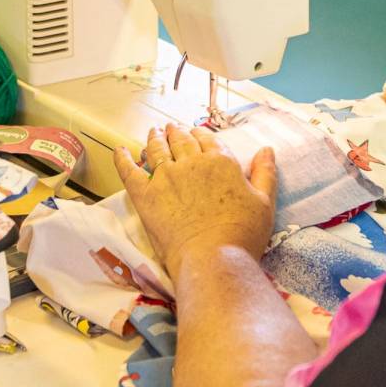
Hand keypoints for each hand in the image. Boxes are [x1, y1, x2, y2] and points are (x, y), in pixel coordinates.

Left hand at [114, 123, 276, 278]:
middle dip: (175, 131)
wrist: (213, 258)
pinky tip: (119, 150)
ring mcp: (165, 177)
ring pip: (157, 149)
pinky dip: (122, 158)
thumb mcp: (264, 202)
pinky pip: (129, 170)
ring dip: (154, 138)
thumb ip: (265, 173)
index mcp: (220, 161)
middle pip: (180, 139)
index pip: (206, 139)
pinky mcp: (145, 195)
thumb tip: (267, 149)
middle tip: (170, 128)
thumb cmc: (243, 234)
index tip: (195, 132)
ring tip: (153, 132)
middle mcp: (192, 162)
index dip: (199, 134)